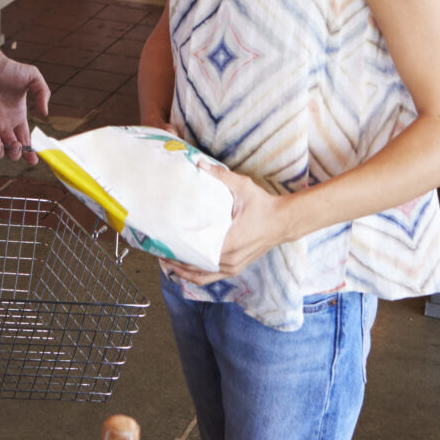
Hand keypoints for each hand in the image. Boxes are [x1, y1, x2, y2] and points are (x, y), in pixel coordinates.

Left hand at [0, 51, 49, 161]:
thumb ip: (43, 93)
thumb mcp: (33, 77)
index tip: (34, 160)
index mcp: (18, 116)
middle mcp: (5, 123)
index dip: (30, 152)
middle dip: (15, 154)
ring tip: (0, 145)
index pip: (25, 139)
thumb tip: (45, 114)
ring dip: (0, 154)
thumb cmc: (8, 68)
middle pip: (12, 149)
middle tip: (15, 145)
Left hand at [161, 165, 294, 284]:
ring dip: (183, 271)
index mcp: (229, 243)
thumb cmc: (264, 205)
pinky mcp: (236, 268)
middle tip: (156, 251)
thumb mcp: (243, 187)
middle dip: (174, 262)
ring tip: (166, 260)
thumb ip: (220, 176)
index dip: (176, 253)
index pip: (196, 253)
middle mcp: (229, 260)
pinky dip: (196, 276)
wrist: (283, 221)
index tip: (160, 245)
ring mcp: (233, 267)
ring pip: (201, 276)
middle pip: (194, 268)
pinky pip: (211, 277)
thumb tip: (198, 163)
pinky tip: (184, 270)